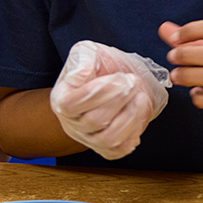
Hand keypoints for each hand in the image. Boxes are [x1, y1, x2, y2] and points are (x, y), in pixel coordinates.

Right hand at [49, 41, 169, 159]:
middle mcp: (73, 123)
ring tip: (140, 96)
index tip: (120, 76)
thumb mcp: (88, 52)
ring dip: (131, 116)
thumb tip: (81, 75)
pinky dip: (134, 132)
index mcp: (62, 99)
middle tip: (133, 81)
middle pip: (94, 121)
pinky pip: (120, 149)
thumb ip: (83, 60)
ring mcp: (90, 139)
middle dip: (119, 99)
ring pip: (108, 139)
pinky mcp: (108, 148)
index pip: (71, 104)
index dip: (99, 92)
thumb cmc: (101, 66)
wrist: (119, 79)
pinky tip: (139, 112)